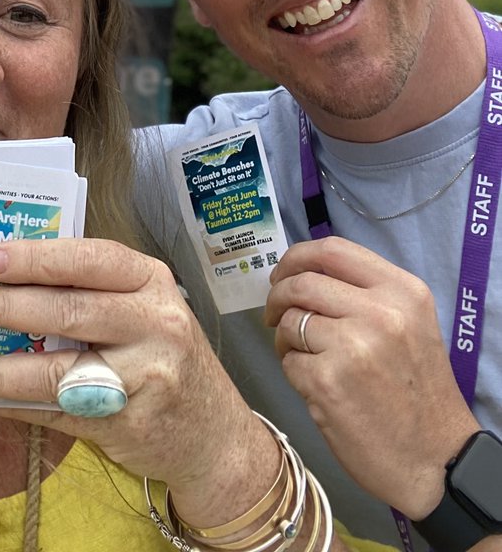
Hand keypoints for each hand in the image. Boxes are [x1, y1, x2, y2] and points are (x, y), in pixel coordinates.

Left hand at [0, 237, 281, 529]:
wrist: (215, 436)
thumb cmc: (162, 355)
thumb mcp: (143, 308)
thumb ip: (90, 290)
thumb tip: (4, 280)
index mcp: (151, 281)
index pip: (91, 259)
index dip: (38, 258)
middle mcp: (154, 324)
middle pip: (71, 312)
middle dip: (8, 307)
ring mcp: (144, 378)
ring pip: (59, 372)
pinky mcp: (127, 425)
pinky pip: (59, 414)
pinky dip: (16, 408)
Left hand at [265, 236, 478, 518]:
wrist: (436, 460)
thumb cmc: (417, 390)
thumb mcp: (409, 325)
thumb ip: (365, 294)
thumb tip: (302, 272)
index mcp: (402, 292)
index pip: (332, 250)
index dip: (297, 257)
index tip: (283, 274)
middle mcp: (380, 312)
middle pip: (302, 282)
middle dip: (278, 296)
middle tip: (273, 314)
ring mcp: (353, 346)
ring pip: (290, 321)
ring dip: (284, 337)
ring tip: (302, 356)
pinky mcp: (328, 382)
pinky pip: (288, 360)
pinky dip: (292, 369)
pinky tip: (315, 385)